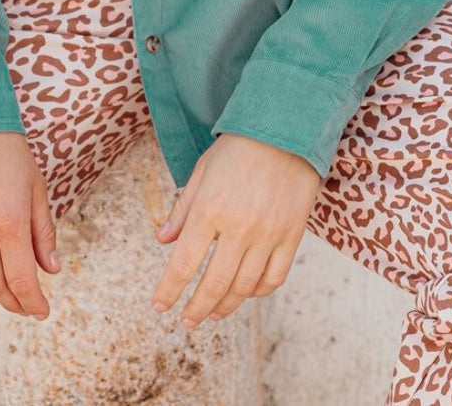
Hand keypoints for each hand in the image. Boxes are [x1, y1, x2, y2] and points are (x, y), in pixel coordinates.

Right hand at [0, 130, 59, 317]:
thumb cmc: (8, 151)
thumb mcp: (35, 188)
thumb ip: (43, 232)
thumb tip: (50, 270)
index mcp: (9, 221)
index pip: (22, 280)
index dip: (33, 303)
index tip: (41, 311)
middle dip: (14, 302)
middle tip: (25, 305)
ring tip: (3, 293)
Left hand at [150, 132, 322, 327]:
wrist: (286, 129)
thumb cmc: (238, 147)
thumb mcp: (202, 171)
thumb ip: (183, 209)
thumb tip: (162, 241)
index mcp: (210, 209)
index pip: (183, 263)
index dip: (169, 290)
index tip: (160, 306)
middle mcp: (238, 227)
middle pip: (213, 284)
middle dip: (195, 309)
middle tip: (185, 322)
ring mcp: (268, 234)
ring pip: (243, 287)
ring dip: (224, 306)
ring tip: (212, 313)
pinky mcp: (291, 236)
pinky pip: (274, 278)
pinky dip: (257, 292)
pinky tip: (245, 293)